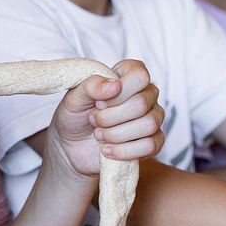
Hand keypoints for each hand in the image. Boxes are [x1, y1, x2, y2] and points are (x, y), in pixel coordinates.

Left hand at [47, 59, 163, 178]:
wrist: (72, 146)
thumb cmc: (76, 116)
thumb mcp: (74, 98)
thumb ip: (92, 86)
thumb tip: (115, 85)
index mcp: (129, 75)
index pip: (139, 76)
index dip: (118, 93)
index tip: (99, 102)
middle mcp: (146, 93)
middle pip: (142, 103)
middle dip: (110, 118)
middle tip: (94, 121)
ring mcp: (153, 117)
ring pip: (149, 125)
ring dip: (116, 134)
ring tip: (99, 135)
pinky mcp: (153, 142)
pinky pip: (151, 146)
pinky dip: (125, 151)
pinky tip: (107, 150)